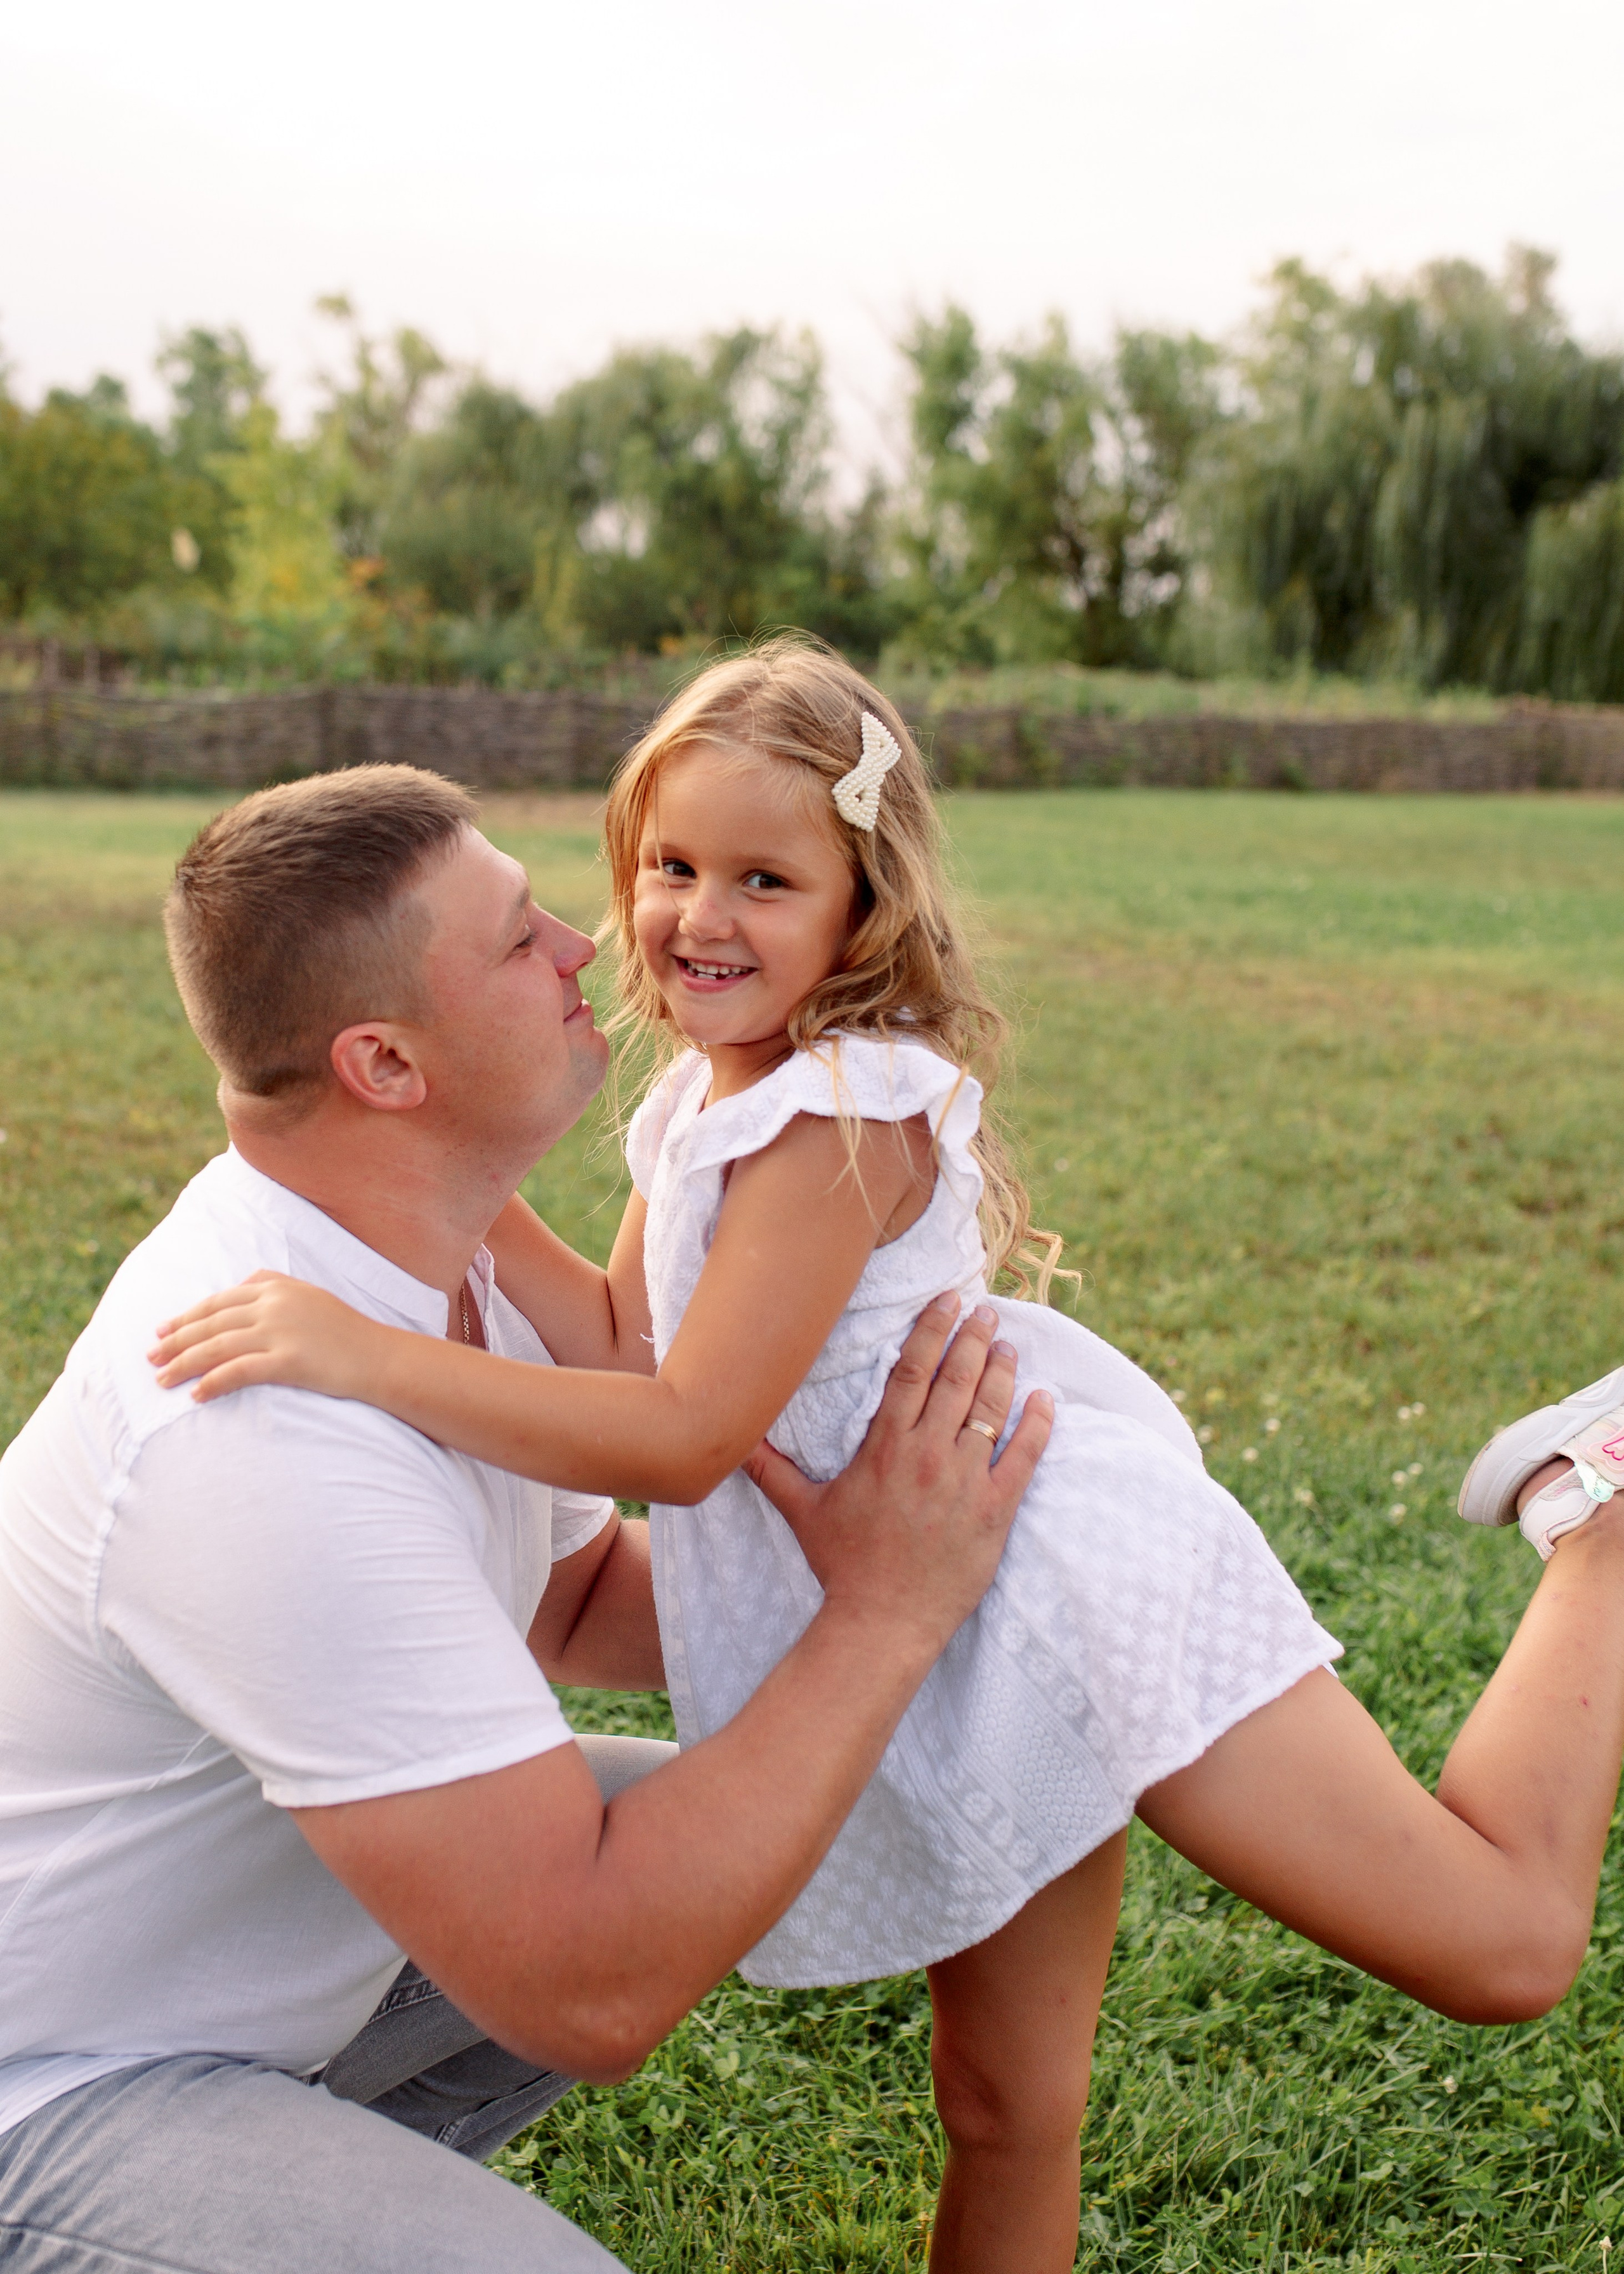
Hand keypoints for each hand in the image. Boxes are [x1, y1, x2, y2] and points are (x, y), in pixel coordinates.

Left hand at [147, 1271, 381, 1403]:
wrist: (380, 1357)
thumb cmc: (346, 1330)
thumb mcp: (309, 1294)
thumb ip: (274, 1286)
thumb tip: (242, 1285)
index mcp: (276, 1287)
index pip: (218, 1302)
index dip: (185, 1316)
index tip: (161, 1329)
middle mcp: (273, 1306)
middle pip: (210, 1323)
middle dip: (175, 1340)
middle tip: (149, 1357)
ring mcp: (280, 1333)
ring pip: (216, 1347)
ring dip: (183, 1364)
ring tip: (161, 1379)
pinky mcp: (288, 1361)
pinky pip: (238, 1372)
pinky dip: (212, 1383)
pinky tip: (196, 1395)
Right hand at [744, 1296, 1052, 1659]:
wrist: (883, 1623)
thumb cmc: (843, 1566)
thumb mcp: (802, 1511)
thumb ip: (770, 1469)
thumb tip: (733, 1441)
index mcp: (885, 1447)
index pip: (911, 1371)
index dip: (931, 1330)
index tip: (947, 1302)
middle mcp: (928, 1455)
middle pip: (955, 1379)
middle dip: (972, 1338)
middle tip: (986, 1312)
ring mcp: (965, 1481)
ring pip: (990, 1409)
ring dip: (1002, 1371)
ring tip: (1008, 1345)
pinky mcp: (996, 1510)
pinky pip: (1025, 1457)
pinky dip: (1038, 1425)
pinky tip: (1045, 1399)